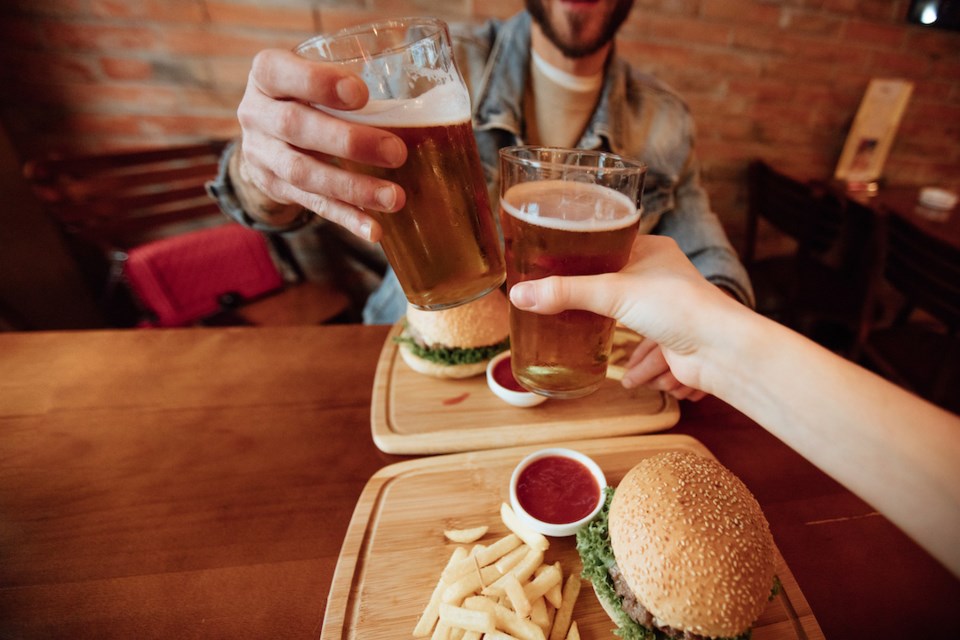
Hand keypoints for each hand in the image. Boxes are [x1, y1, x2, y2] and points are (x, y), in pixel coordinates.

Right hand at [236, 48, 407, 240]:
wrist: (265, 134)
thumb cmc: (306, 93)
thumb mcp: (312, 73)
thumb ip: (347, 80)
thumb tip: (419, 102)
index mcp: (265, 75)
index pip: (278, 72)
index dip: (318, 83)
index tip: (361, 94)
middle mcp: (256, 114)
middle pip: (295, 127)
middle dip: (349, 142)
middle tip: (396, 152)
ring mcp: (262, 155)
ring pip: (304, 174)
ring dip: (353, 188)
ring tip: (394, 198)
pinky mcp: (275, 189)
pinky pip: (313, 205)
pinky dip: (347, 218)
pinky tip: (374, 230)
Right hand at [508, 236, 746, 396]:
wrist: (722, 350)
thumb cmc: (677, 307)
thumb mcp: (611, 293)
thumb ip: (565, 293)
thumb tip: (520, 294)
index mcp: (653, 251)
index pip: (612, 248)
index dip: (587, 260)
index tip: (559, 269)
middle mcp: (663, 277)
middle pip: (620, 291)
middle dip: (603, 313)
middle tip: (573, 314)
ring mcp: (672, 310)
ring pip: (638, 328)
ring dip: (635, 354)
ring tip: (622, 366)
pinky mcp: (679, 341)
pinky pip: (655, 354)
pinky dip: (649, 370)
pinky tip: (641, 381)